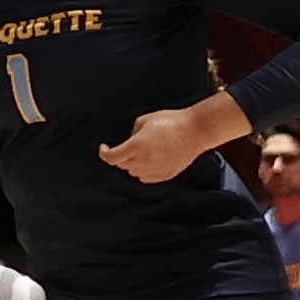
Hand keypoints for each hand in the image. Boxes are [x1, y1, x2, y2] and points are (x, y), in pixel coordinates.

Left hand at [100, 99, 231, 186]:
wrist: (194, 131)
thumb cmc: (171, 121)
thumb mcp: (144, 120)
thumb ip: (132, 134)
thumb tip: (129, 142)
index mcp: (137, 146)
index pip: (112, 158)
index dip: (104, 153)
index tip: (104, 147)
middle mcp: (145, 161)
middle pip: (122, 166)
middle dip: (119, 156)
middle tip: (125, 146)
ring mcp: (156, 170)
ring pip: (134, 173)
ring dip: (131, 165)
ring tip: (139, 152)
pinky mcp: (166, 175)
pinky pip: (147, 178)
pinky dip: (143, 172)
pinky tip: (148, 161)